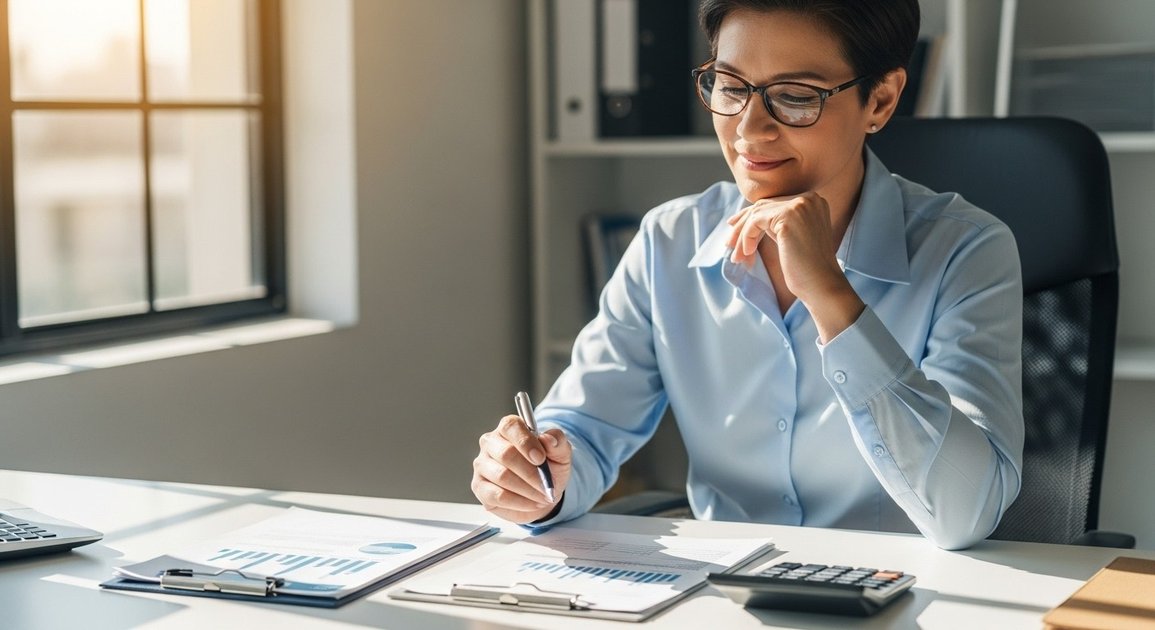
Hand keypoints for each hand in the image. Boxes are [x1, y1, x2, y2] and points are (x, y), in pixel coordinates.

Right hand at [472, 415, 571, 522]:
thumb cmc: (548, 469)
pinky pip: (497, 495)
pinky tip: (531, 503)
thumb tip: (549, 438)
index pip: (511, 426)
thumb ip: (558, 442)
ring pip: (502, 476)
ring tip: (542, 496)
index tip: (541, 458)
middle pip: (506, 454)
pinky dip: (519, 502)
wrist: (543, 494)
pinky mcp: (480, 487)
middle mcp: (491, 443)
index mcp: (509, 428)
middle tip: (546, 485)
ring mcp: (482, 465)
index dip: (526, 442)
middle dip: (530, 473)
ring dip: (527, 489)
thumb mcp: (561, 454)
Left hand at [725, 192, 863, 340]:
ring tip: (736, 256)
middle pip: (763, 206)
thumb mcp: (790, 237)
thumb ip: (777, 223)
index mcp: (812, 201)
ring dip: (742, 236)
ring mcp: (799, 205)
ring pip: (756, 214)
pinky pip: (755, 221)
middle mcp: (808, 198)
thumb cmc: (806, 268)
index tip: (734, 227)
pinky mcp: (788, 216)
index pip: (773, 204)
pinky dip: (747, 237)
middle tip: (728, 243)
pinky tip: (747, 254)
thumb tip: (747, 217)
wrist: (821, 285)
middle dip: (742, 225)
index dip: (750, 216)